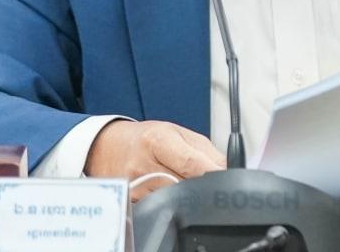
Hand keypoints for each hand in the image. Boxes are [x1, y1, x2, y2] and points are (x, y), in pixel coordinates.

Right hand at [85, 120, 225, 200]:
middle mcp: (144, 164)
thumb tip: (230, 169)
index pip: (191, 163)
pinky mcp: (133, 202)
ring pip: (174, 199)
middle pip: (185, 185)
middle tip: (208, 181)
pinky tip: (169, 189)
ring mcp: (136, 187)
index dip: (213, 173)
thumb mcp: (178, 133)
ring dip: (188, 194)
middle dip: (201, 185)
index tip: (228, 179)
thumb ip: (206, 151)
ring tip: (184, 180)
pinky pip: (161, 206)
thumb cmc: (146, 138)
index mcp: (157, 140)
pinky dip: (172, 201)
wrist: (109, 148)